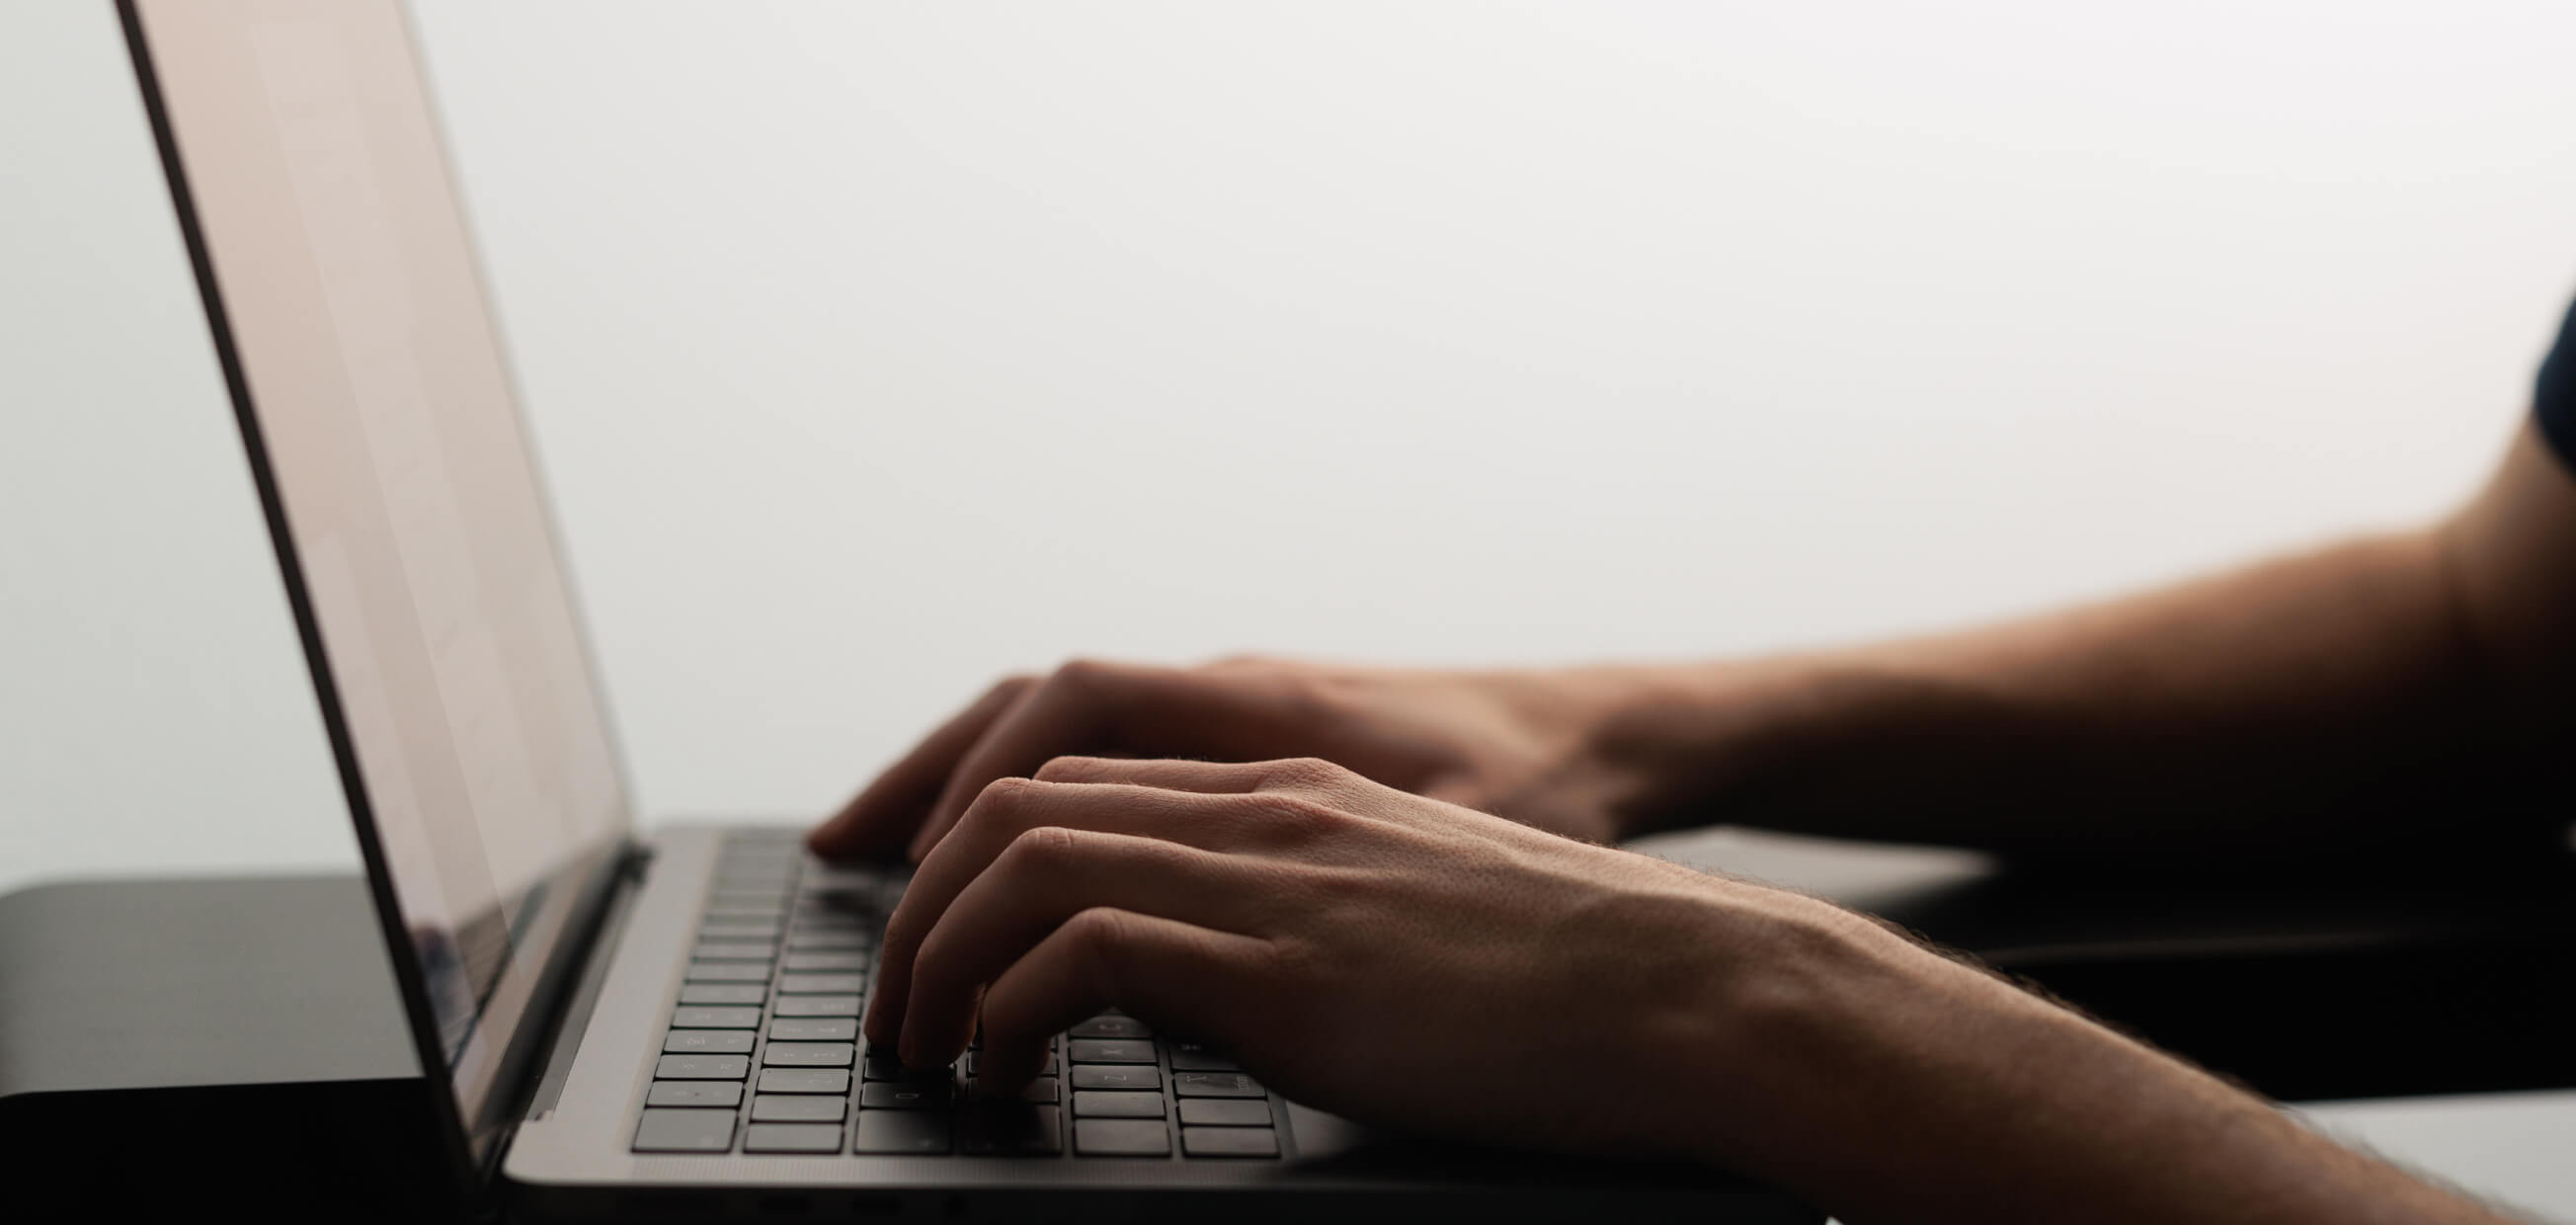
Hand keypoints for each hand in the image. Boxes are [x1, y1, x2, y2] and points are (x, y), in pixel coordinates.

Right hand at [809, 658, 1651, 863]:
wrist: (1610, 738)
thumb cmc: (1545, 793)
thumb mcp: (1441, 845)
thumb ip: (1311, 884)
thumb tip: (1166, 955)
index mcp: (1263, 706)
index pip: (1078, 709)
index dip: (989, 785)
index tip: (935, 873)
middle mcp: (1229, 693)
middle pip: (1032, 708)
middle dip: (926, 781)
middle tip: (840, 863)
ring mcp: (1230, 714)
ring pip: (1056, 729)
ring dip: (957, 781)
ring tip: (866, 852)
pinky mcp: (1244, 750)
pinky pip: (1102, 756)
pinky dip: (1025, 793)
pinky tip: (993, 852)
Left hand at [862, 754, 1893, 1160]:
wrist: (1696, 991)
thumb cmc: (1575, 987)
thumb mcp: (1410, 927)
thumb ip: (1296, 932)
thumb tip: (1192, 999)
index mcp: (1292, 795)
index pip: (1076, 773)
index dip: (965, 838)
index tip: (917, 919)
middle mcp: (1264, 809)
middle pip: (1019, 798)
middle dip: (918, 897)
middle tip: (891, 1004)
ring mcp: (1272, 874)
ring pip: (1022, 857)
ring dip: (937, 955)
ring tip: (921, 1046)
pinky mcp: (1283, 961)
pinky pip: (1081, 951)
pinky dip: (1006, 1010)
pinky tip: (1005, 1073)